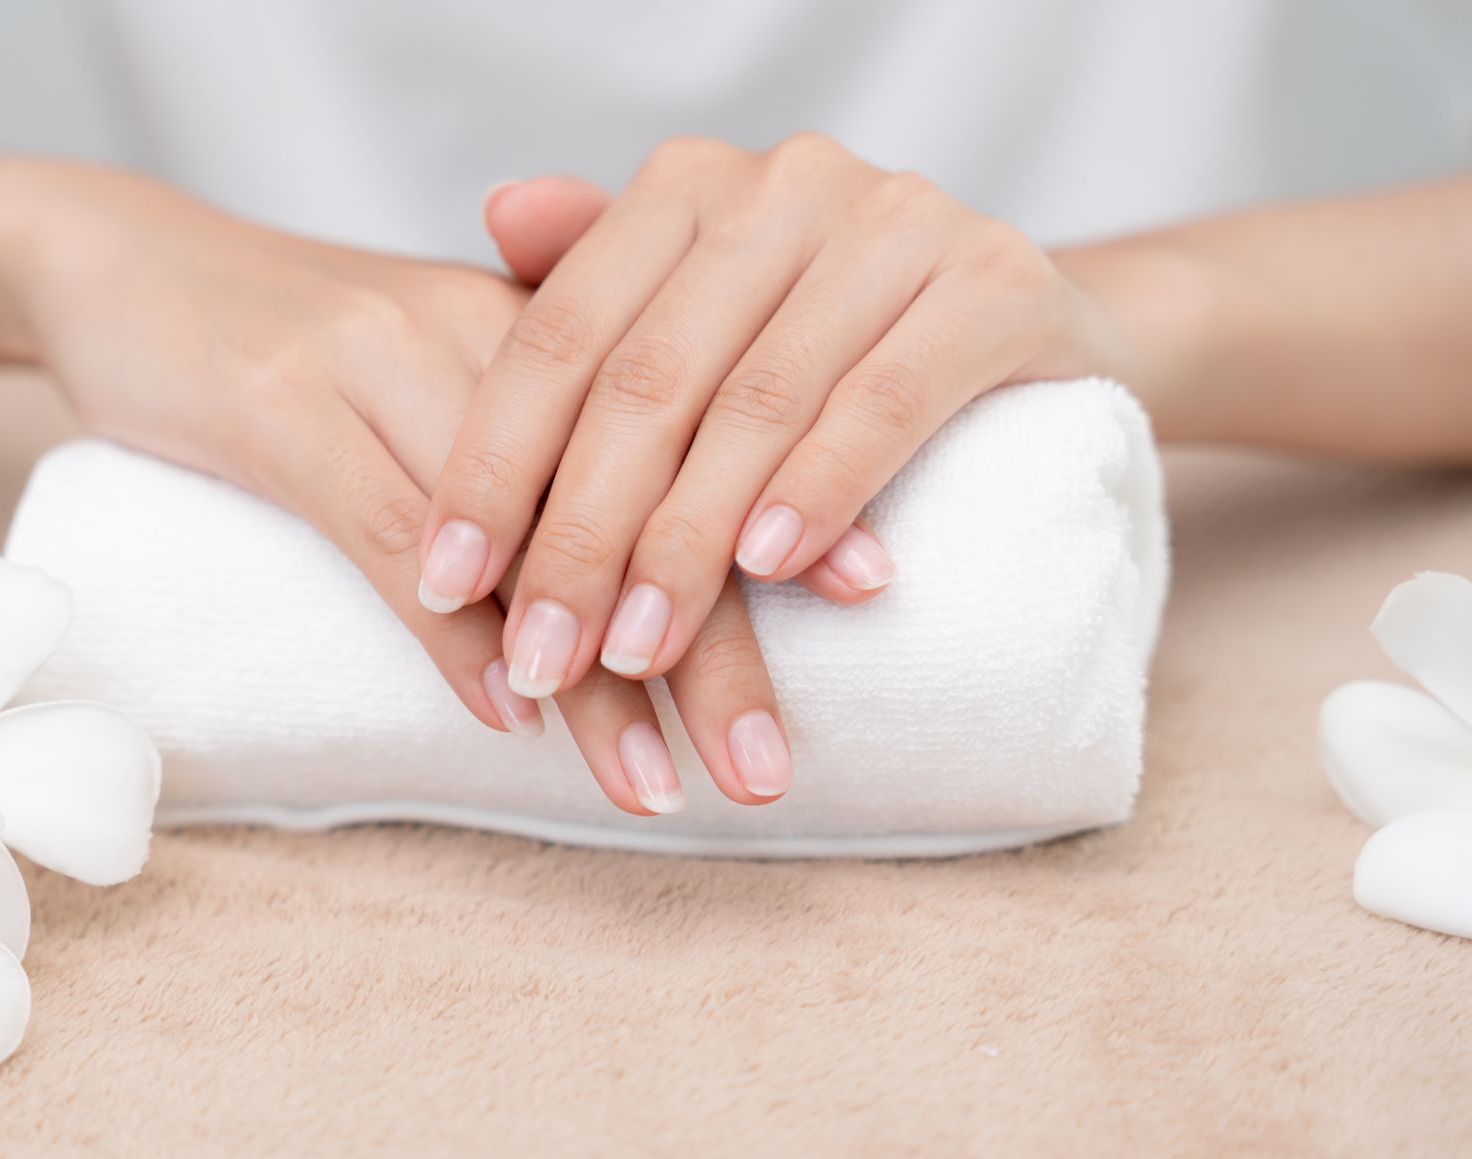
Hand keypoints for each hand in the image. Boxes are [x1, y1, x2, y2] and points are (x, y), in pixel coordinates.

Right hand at [0, 164, 794, 811]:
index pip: (681, 431)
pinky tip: (511, 714)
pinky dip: (454, 634)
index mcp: (537, 319)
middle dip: (708, 645)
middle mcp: (482, 329)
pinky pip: (390, 530)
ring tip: (658, 788)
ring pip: (525, 532)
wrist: (118, 262)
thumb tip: (609, 591)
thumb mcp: (426, 374)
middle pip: (629, 497)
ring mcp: (379, 361)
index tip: (870, 597)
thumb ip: (523, 450)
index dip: (771, 513)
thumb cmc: (290, 342)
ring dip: (597, 677)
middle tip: (769, 767)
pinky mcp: (280, 407)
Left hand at [420, 135, 1123, 693]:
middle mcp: (783, 185)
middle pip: (648, 382)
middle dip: (581, 537)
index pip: (561, 334)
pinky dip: (820, 489)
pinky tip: (770, 571)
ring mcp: (895, 224)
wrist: (1026, 324)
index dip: (495, 465)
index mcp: (688, 189)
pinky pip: (885, 401)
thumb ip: (600, 284)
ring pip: (754, 404)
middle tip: (544, 659)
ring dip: (686, 545)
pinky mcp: (995, 285)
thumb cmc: (829, 342)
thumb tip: (495, 213)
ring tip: (636, 652)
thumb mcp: (702, 318)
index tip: (445, 586)